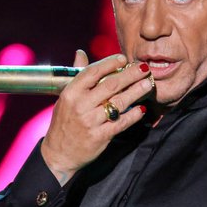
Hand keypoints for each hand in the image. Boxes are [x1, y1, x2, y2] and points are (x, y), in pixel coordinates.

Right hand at [40, 50, 151, 184]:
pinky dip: (133, 115)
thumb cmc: (64, 122)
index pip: (93, 72)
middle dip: (130, 75)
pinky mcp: (99, 137)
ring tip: (147, 85)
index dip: (110, 63)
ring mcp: (90, 122)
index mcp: (71, 93)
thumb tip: (80, 52)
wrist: (58, 154)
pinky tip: (142, 109)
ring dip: (136, 92)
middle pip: (110, 85)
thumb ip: (77, 75)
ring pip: (118, 102)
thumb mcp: (65, 97)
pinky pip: (121, 123)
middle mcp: (80, 105)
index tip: (123, 58)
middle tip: (144, 69)